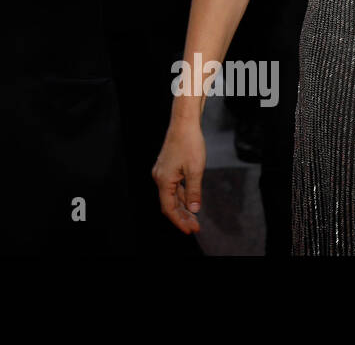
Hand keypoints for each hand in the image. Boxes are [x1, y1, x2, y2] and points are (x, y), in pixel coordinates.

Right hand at [151, 118, 205, 233]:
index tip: (190, 230)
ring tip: (194, 218)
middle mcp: (159, 177)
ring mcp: (162, 172)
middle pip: (169, 203)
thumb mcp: (195, 170)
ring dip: (182, 207)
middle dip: (182, 216)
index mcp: (163, 180)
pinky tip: (190, 201)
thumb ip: (194, 192)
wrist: (184, 123)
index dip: (179, 221)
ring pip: (171, 195)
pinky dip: (181, 196)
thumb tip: (194, 209)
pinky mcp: (167, 167)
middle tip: (195, 227)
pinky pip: (172, 186)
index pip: (168, 208)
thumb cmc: (189, 143)